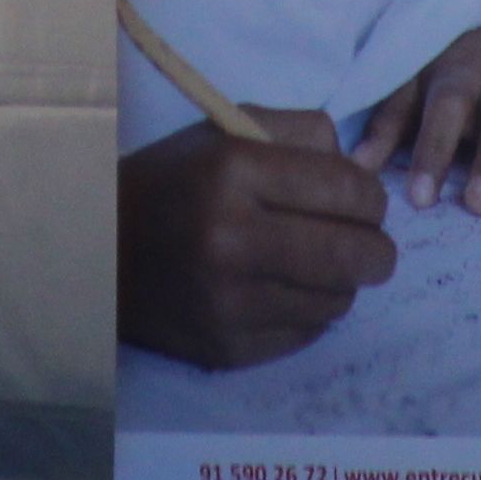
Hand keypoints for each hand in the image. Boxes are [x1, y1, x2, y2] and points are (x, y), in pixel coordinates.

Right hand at [119, 118, 395, 368]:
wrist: (102, 252)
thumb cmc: (176, 182)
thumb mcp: (228, 131)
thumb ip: (302, 134)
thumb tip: (363, 171)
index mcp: (233, 171)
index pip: (348, 189)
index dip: (372, 197)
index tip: (365, 202)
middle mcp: (231, 239)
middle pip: (355, 254)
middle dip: (378, 248)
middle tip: (370, 244)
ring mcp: (228, 302)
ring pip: (339, 300)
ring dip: (343, 282)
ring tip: (320, 266)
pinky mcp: (227, 348)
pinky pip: (308, 334)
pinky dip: (310, 312)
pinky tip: (287, 291)